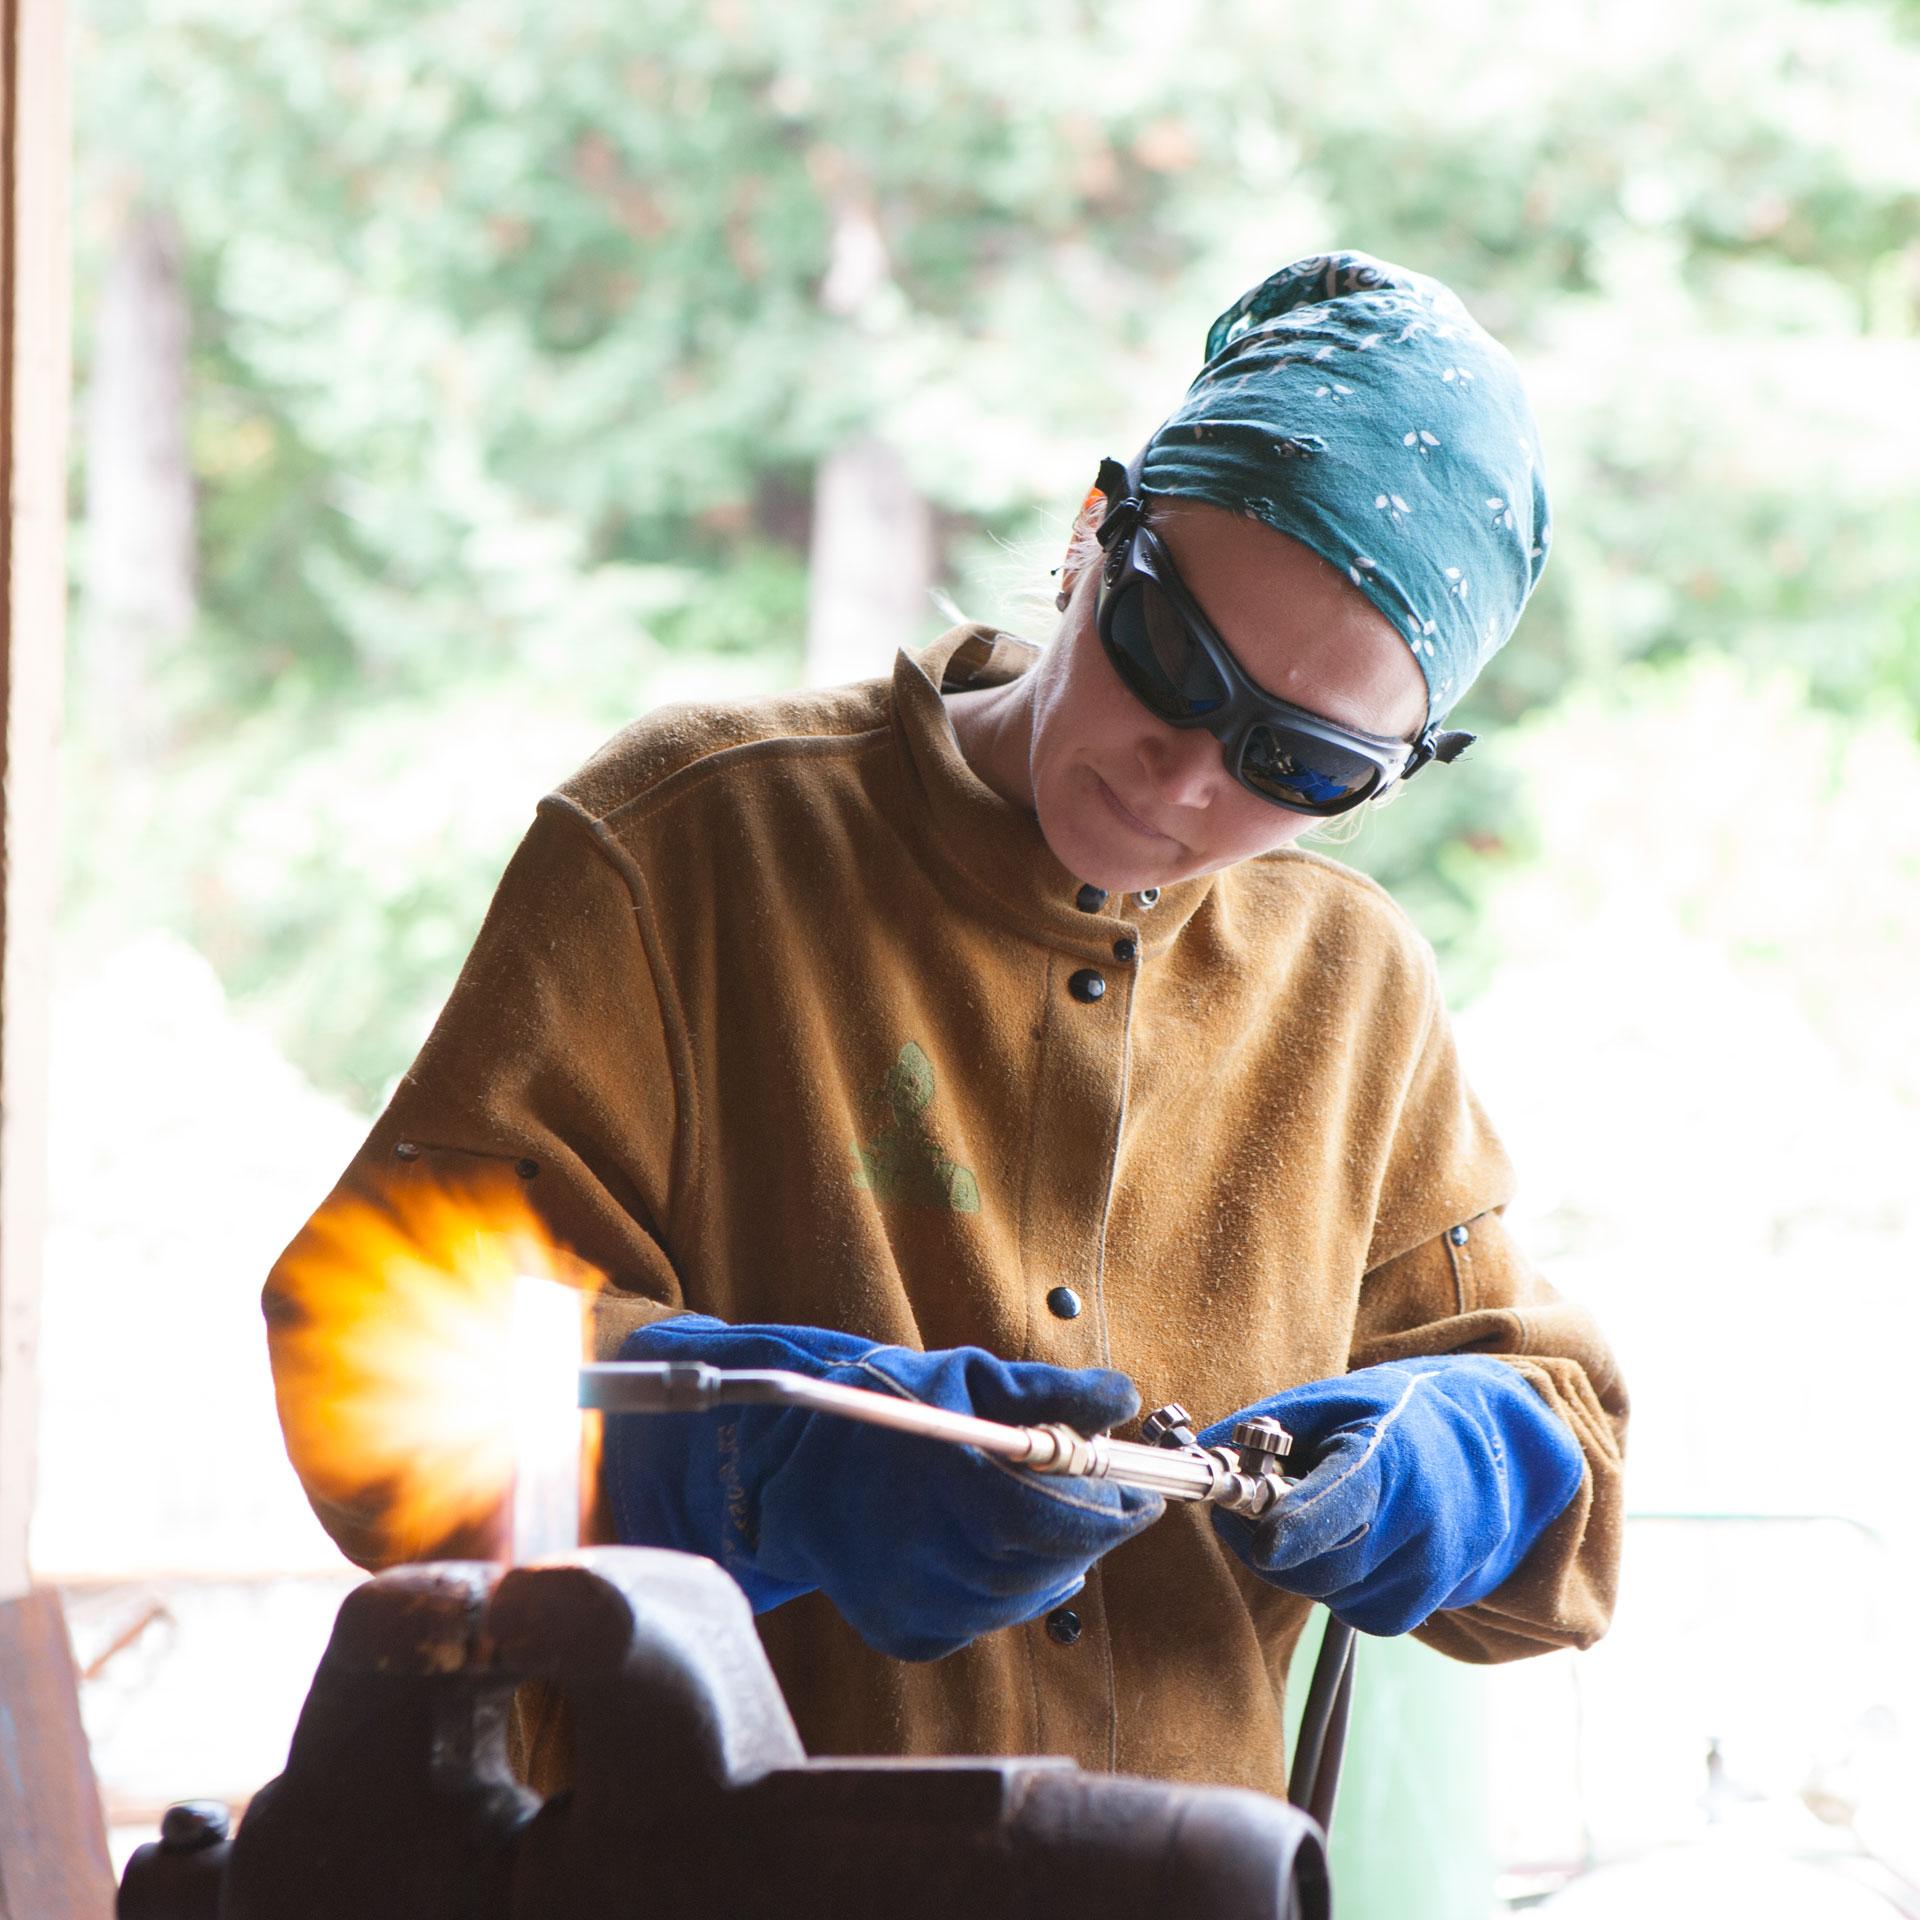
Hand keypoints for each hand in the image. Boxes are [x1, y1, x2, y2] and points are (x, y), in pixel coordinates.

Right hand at [603, 1316, 1162, 1660]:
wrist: (787, 1466)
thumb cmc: (884, 1404)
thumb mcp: (965, 1375)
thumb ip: (1049, 1390)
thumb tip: (1126, 1398)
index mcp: (936, 1480)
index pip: (1046, 1517)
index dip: (1104, 1508)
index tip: (1137, 1489)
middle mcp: (920, 1553)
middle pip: (1041, 1561)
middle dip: (1089, 1531)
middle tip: (1110, 1499)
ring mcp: (911, 1602)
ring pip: (1020, 1597)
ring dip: (1055, 1560)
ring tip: (1055, 1517)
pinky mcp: (905, 1633)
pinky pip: (986, 1619)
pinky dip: (1012, 1587)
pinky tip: (1005, 1550)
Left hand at [1201, 1356, 1583, 1635]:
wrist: (1485, 1449)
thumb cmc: (1392, 1417)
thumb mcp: (1330, 1399)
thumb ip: (1262, 1426)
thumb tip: (1201, 1456)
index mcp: (1391, 1457)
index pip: (1346, 1501)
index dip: (1302, 1526)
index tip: (1266, 1542)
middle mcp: (1421, 1519)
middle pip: (1319, 1561)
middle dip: (1271, 1542)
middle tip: (1262, 1507)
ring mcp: (1430, 1568)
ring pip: (1328, 1590)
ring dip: (1301, 1561)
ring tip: (1320, 1516)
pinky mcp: (1427, 1603)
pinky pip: (1352, 1610)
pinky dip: (1332, 1583)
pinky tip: (1348, 1545)